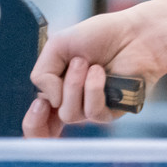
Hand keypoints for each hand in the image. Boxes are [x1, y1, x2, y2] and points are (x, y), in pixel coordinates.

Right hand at [22, 7, 160, 137]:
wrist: (135, 32)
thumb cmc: (101, 35)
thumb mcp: (58, 45)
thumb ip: (42, 72)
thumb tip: (47, 100)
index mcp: (57, 88)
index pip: (36, 120)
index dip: (32, 122)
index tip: (38, 104)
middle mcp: (72, 102)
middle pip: (44, 134)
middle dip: (38, 121)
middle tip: (43, 103)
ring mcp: (90, 108)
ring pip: (68, 114)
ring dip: (73, 85)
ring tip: (85, 62)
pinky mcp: (111, 112)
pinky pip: (93, 112)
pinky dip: (93, 88)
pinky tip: (100, 71)